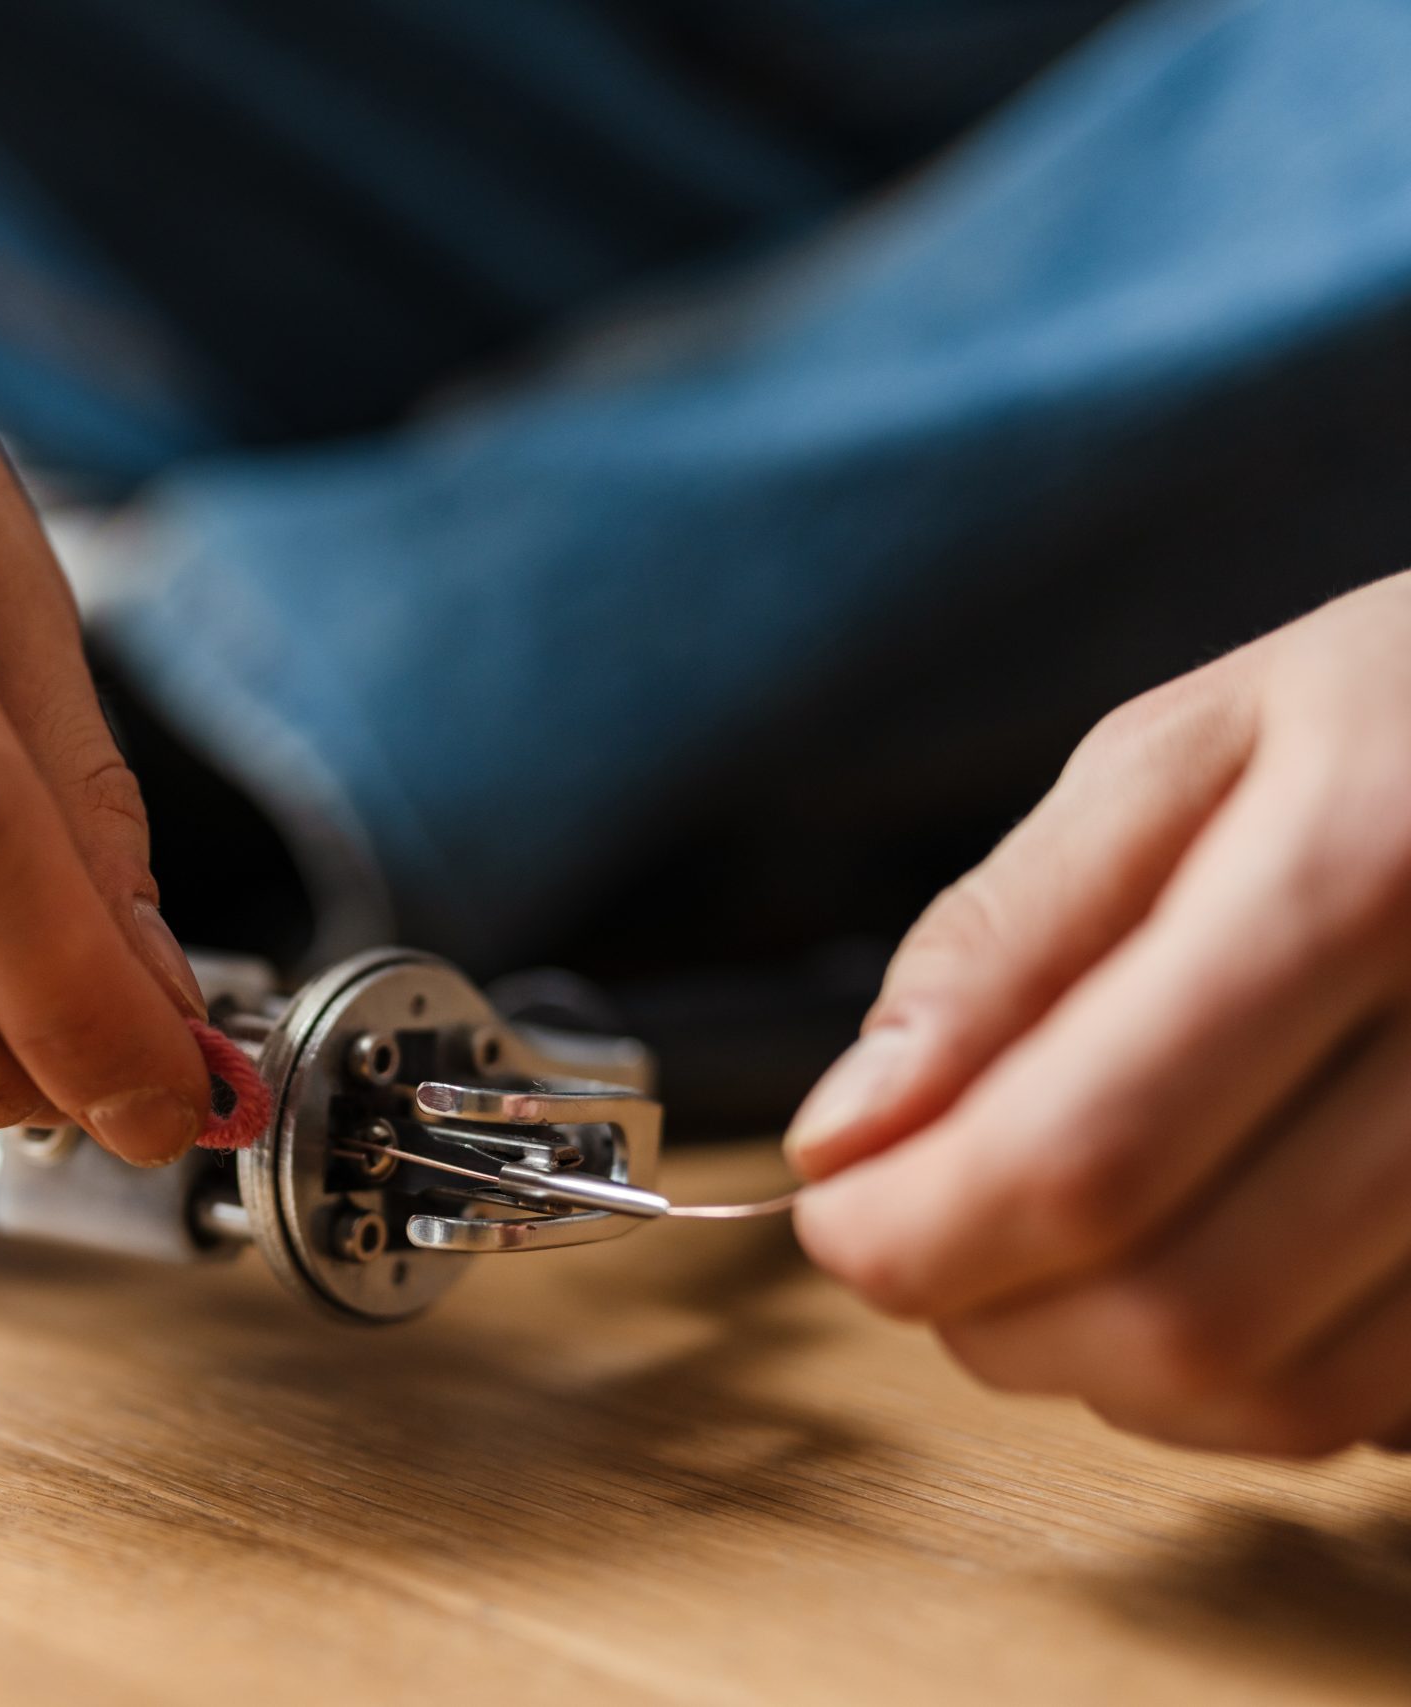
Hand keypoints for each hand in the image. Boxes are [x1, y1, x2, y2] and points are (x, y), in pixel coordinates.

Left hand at [785, 570, 1410, 1454]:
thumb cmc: (1404, 718)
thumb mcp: (1183, 753)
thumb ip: (1004, 941)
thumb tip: (850, 1133)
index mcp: (1365, 874)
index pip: (1088, 1154)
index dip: (918, 1231)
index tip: (835, 1215)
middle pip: (1186, 1309)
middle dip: (991, 1317)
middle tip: (920, 1244)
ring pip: (1289, 1395)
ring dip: (1109, 1370)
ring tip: (1048, 1253)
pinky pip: (1388, 1404)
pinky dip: (1251, 1376)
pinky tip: (1206, 1259)